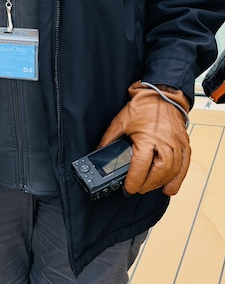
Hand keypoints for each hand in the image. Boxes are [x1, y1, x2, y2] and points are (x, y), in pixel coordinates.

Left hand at [97, 81, 190, 195]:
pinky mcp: (184, 145)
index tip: (128, 187)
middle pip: (158, 173)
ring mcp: (177, 145)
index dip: (134, 181)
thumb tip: (99, 151)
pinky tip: (169, 188)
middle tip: (137, 189)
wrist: (162, 95)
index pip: (141, 167)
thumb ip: (109, 139)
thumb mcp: (121, 122)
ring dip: (160, 183)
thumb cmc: (143, 107)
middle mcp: (165, 144)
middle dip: (146, 185)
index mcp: (147, 139)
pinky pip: (184, 167)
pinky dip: (177, 180)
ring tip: (148, 187)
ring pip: (172, 172)